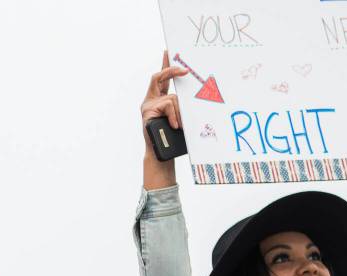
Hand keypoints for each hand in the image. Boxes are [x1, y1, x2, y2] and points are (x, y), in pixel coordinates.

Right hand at [141, 51, 187, 188]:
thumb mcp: (180, 116)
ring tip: (180, 124)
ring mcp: (147, 106)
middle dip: (172, 71)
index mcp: (158, 99)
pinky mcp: (146, 112)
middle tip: (185, 70)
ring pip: (171, 97)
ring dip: (180, 110)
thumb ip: (182, 105)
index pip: (161, 77)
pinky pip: (168, 106)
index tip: (169, 49)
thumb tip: (200, 93)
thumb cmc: (172, 137)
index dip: (164, 62)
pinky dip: (174, 115)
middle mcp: (150, 100)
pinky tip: (175, 124)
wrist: (160, 154)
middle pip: (159, 77)